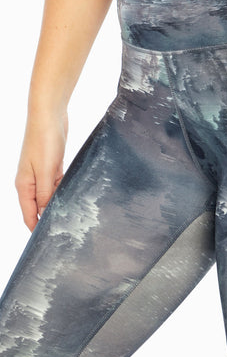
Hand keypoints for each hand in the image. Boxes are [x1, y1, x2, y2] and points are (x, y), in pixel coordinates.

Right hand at [15, 111, 68, 231]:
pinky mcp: (52, 166)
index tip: (47, 242)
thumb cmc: (44, 140)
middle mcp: (30, 181)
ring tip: (71, 219)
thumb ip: (45, 194)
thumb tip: (43, 214)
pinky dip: (62, 191)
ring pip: (49, 196)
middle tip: (64, 232)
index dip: (36, 228)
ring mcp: (41, 173)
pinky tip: (72, 198)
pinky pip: (57, 185)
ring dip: (58, 204)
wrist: (49, 115)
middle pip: (38, 207)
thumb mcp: (46, 171)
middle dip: (48, 219)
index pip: (28, 214)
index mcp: (23, 185)